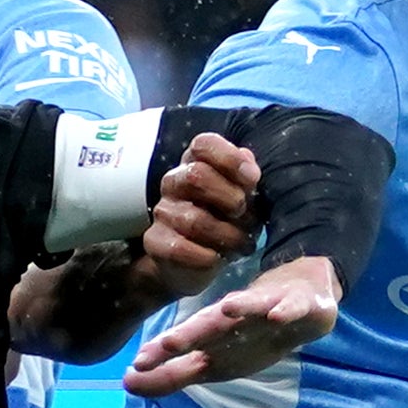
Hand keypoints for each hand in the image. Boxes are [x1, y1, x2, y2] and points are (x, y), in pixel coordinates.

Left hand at [123, 253, 339, 395]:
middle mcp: (233, 318)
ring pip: (248, 307)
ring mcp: (265, 308)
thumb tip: (128, 383)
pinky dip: (284, 310)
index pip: (184, 344)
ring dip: (238, 308)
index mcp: (213, 334)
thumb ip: (172, 375)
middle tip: (168, 344)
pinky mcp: (296, 304)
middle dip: (190, 334)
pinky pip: (291, 307)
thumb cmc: (249, 334)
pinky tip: (276, 316)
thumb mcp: (212, 361)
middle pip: (209, 325)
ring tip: (225, 309)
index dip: (162, 354)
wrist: (303, 299)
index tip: (137, 365)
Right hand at [130, 131, 263, 293]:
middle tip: (244, 214)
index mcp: (196, 163)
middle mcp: (174, 182)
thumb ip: (246, 178)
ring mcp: (162, 211)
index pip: (203, 145)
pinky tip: (218, 258)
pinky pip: (179, 248)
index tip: (253, 178)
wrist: (196, 262)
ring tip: (241, 244)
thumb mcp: (242, 197)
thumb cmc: (224, 220)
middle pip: (196, 176)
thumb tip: (247, 161)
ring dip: (226, 235)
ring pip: (194, 219)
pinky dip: (206, 256)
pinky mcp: (154, 241)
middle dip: (229, 198)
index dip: (230, 158)